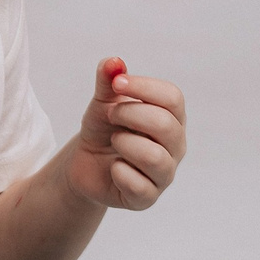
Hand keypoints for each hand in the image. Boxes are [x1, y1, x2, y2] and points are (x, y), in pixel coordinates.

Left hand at [67, 57, 183, 209]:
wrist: (85, 163)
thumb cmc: (104, 128)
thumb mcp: (103, 102)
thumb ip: (108, 81)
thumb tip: (113, 62)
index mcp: (172, 117)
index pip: (173, 97)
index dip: (143, 87)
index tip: (116, 84)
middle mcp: (175, 146)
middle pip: (165, 125)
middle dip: (129, 115)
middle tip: (110, 116)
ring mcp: (164, 174)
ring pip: (155, 157)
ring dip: (124, 143)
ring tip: (114, 141)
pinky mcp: (147, 198)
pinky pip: (139, 185)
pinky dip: (118, 172)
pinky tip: (113, 168)